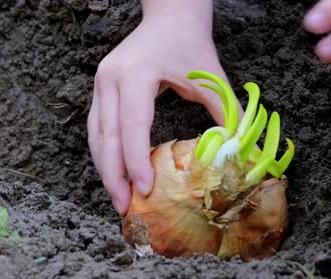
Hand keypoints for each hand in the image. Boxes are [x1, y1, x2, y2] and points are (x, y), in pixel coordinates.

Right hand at [87, 0, 229, 215]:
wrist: (169, 15)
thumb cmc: (190, 43)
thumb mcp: (211, 76)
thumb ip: (224, 113)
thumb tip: (235, 153)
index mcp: (136, 74)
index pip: (132, 125)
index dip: (136, 160)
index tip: (144, 190)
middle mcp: (110, 79)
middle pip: (105, 136)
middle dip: (113, 175)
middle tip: (124, 207)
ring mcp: (100, 84)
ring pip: (95, 136)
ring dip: (105, 170)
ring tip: (118, 199)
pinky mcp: (100, 89)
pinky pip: (97, 129)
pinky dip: (105, 154)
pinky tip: (115, 175)